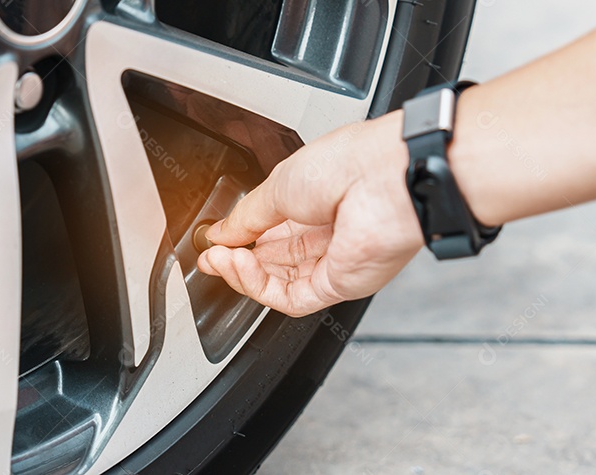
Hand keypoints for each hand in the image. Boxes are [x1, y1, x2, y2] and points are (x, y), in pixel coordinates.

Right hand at [196, 111, 424, 316]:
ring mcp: (332, 260)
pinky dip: (260, 287)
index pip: (269, 231)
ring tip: (221, 258)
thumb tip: (220, 232)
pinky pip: (291, 297)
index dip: (238, 238)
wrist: (384, 178)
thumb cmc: (348, 165)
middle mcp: (325, 233)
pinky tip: (240, 267)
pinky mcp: (337, 285)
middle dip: (236, 259)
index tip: (214, 240)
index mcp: (314, 201)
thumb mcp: (278, 184)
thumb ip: (246, 216)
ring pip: (277, 283)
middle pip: (271, 260)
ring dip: (243, 274)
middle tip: (211, 255)